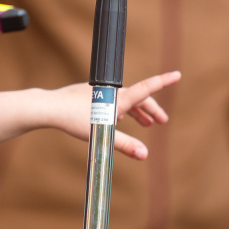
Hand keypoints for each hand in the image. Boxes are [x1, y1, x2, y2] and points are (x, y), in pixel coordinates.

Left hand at [52, 71, 179, 159]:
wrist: (50, 107)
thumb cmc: (74, 120)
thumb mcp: (102, 134)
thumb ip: (125, 144)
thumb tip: (145, 155)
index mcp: (118, 98)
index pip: (147, 88)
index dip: (164, 81)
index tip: (177, 74)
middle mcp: (111, 92)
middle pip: (139, 97)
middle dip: (152, 109)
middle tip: (161, 121)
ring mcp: (100, 92)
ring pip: (126, 100)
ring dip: (138, 111)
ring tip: (147, 124)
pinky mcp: (90, 94)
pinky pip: (112, 101)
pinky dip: (122, 109)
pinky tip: (120, 119)